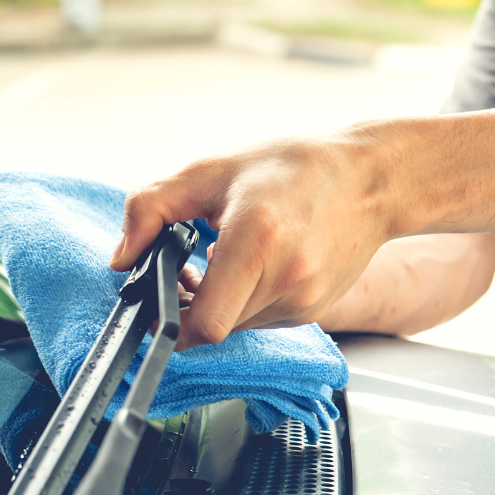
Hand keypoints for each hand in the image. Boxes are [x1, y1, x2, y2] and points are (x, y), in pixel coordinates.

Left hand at [111, 134, 392, 348]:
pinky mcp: (314, 311)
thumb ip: (151, 208)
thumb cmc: (295, 167)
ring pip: (236, 327)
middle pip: (213, 327)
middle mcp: (286, 278)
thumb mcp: (209, 171)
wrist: (373, 177)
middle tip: (183, 271)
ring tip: (217, 261)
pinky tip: (249, 266)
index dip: (169, 323)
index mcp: (258, 240)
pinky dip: (243, 303)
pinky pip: (260, 321)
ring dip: (216, 305)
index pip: (204, 322)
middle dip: (187, 307)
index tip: (154, 305)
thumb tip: (121, 257)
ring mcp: (304, 301)